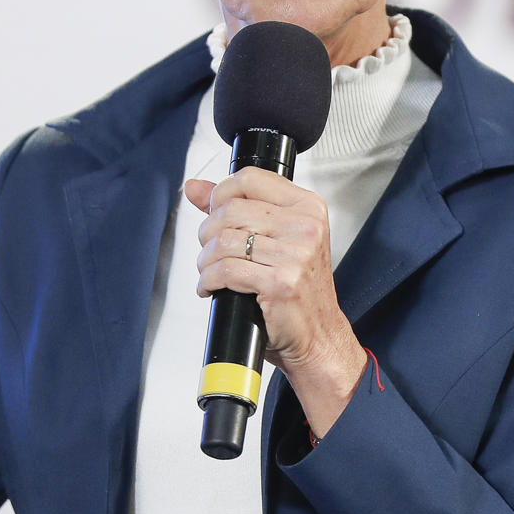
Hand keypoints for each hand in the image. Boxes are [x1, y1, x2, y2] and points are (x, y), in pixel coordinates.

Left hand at [185, 168, 363, 385]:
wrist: (318, 335)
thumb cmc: (298, 288)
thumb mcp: (276, 237)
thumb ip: (235, 206)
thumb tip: (194, 187)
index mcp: (307, 207)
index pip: (248, 179)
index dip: (220, 195)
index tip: (214, 213)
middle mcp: (305, 227)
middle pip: (230, 209)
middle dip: (208, 232)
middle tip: (211, 251)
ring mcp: (296, 255)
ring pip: (224, 241)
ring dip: (206, 260)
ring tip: (210, 271)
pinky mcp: (281, 283)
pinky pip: (225, 270)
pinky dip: (208, 280)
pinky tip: (212, 287)